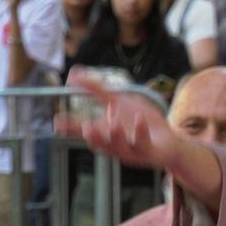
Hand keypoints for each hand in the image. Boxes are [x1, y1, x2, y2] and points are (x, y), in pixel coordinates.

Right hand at [54, 68, 180, 169]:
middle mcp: (115, 144)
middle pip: (101, 142)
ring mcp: (132, 150)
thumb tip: (72, 74)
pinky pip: (143, 143)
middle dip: (94, 136)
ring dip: (116, 136)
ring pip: (120, 147)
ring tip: (113, 123)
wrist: (168, 140)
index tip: (57, 121)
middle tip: (86, 127)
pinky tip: (139, 119)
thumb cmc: (140, 122)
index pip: (85, 131)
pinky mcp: (149, 151)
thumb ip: (96, 90)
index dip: (71, 128)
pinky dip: (140, 131)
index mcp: (106, 133)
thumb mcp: (118, 102)